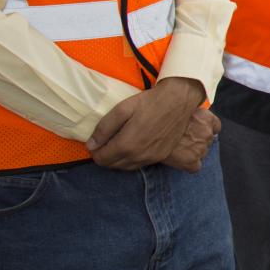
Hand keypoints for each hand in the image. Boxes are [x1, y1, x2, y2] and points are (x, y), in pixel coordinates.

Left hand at [88, 77, 205, 169]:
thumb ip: (104, 128)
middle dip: (105, 156)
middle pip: (112, 165)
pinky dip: (131, 159)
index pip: (101, 159)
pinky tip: (132, 147)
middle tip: (106, 141)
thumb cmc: (150, 102)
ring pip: (125, 167)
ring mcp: (151, 158)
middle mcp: (138, 156)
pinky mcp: (161, 156)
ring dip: (117, 159)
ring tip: (117, 144)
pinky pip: (139, 165)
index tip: (96, 141)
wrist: (179, 101)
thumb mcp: (122, 109)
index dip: (95, 151)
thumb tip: (91, 145)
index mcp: (127, 145)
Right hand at [164, 108, 219, 173]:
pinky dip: (188, 165)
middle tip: (182, 140)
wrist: (145, 131)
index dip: (205, 128)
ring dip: (192, 152)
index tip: (195, 130)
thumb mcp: (179, 108)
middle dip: (197, 140)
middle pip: (207, 140)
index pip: (215, 126)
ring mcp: (201, 148)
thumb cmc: (159, 116)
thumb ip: (189, 112)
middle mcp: (207, 132)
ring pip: (202, 153)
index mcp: (206, 117)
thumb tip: (190, 116)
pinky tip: (177, 159)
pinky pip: (195, 167)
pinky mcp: (192, 161)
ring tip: (177, 148)